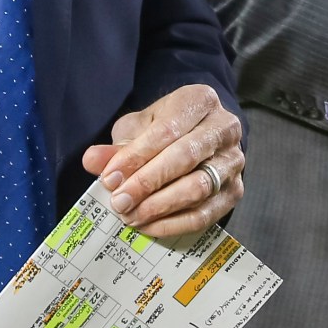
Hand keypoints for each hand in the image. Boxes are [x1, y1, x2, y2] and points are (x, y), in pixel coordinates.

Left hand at [81, 83, 243, 235]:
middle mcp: (225, 128)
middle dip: (147, 182)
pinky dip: (175, 223)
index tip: (109, 178)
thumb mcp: (138, 129)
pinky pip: (206, 213)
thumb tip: (93, 161)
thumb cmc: (164, 130)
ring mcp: (234, 161)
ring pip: (199, 188)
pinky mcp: (235, 190)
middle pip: (186, 157)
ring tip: (130, 215)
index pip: (168, 130)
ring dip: (160, 206)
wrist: (196, 138)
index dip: (137, 156)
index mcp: (200, 101)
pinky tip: (149, 226)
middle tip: (119, 201)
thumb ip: (117, 146)